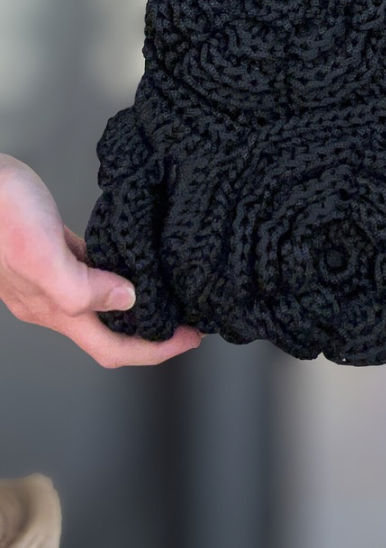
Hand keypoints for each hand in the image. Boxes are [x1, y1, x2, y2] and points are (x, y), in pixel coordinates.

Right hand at [0, 155, 201, 366]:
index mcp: (53, 308)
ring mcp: (53, 276)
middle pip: (110, 334)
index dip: (153, 351)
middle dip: (153, 336)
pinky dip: (120, 275)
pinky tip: (136, 261)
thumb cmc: (1, 212)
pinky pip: (95, 272)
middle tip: (190, 324)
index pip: (111, 347)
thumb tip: (126, 299)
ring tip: (172, 296)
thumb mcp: (41, 253)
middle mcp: (54, 299)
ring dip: (139, 306)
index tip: (189, 340)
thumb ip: (79, 286)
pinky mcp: (55, 250)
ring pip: (104, 305)